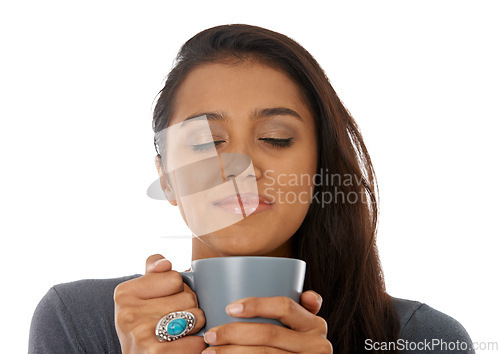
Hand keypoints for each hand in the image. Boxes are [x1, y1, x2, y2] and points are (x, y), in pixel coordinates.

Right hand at [114, 254, 206, 352]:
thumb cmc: (145, 327)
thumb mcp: (141, 297)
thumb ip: (153, 273)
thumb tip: (165, 264)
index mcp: (125, 293)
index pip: (175, 278)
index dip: (178, 291)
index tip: (166, 304)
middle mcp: (128, 313)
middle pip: (188, 297)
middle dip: (189, 309)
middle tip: (176, 322)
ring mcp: (141, 335)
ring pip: (196, 317)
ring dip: (195, 327)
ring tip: (180, 334)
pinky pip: (197, 341)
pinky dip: (196, 345)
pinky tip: (182, 347)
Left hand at [201, 293, 331, 352]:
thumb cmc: (297, 350)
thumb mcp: (304, 330)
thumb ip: (300, 310)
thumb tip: (306, 294)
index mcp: (315, 324)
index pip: (284, 306)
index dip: (256, 305)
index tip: (229, 308)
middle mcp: (318, 345)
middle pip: (269, 333)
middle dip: (234, 333)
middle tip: (210, 335)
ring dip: (230, 353)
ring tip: (209, 353)